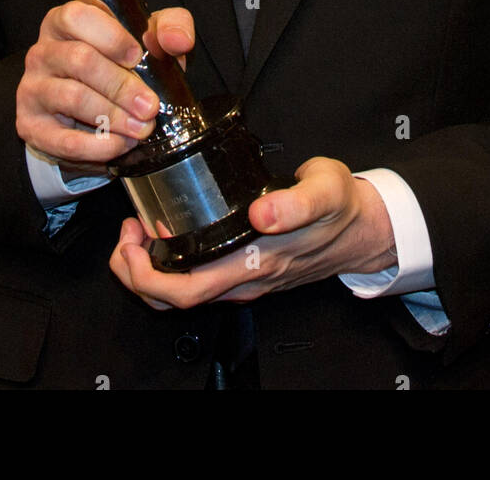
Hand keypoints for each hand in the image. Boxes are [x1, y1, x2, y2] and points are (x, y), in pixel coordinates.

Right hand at [16, 0, 193, 176]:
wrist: (86, 112)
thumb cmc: (119, 64)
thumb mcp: (146, 39)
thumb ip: (168, 27)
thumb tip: (178, 40)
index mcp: (66, 21)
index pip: (78, 16)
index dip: (110, 36)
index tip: (136, 56)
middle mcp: (43, 51)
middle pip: (79, 60)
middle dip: (121, 85)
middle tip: (150, 106)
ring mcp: (33, 87)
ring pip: (72, 97)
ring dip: (112, 116)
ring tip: (140, 128)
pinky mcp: (31, 125)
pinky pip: (61, 138)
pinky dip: (95, 145)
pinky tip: (119, 145)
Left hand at [109, 157, 396, 309]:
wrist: (363, 229)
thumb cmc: (341, 207)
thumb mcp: (326, 190)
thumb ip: (297, 202)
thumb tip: (262, 214)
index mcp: (255, 262)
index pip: (186, 291)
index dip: (146, 272)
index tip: (134, 235)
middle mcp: (244, 280)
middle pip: (172, 300)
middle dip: (134, 271)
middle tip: (127, 232)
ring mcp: (243, 281)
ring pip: (182, 296)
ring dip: (149, 271)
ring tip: (138, 234)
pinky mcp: (244, 273)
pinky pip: (196, 283)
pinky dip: (169, 266)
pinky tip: (166, 236)